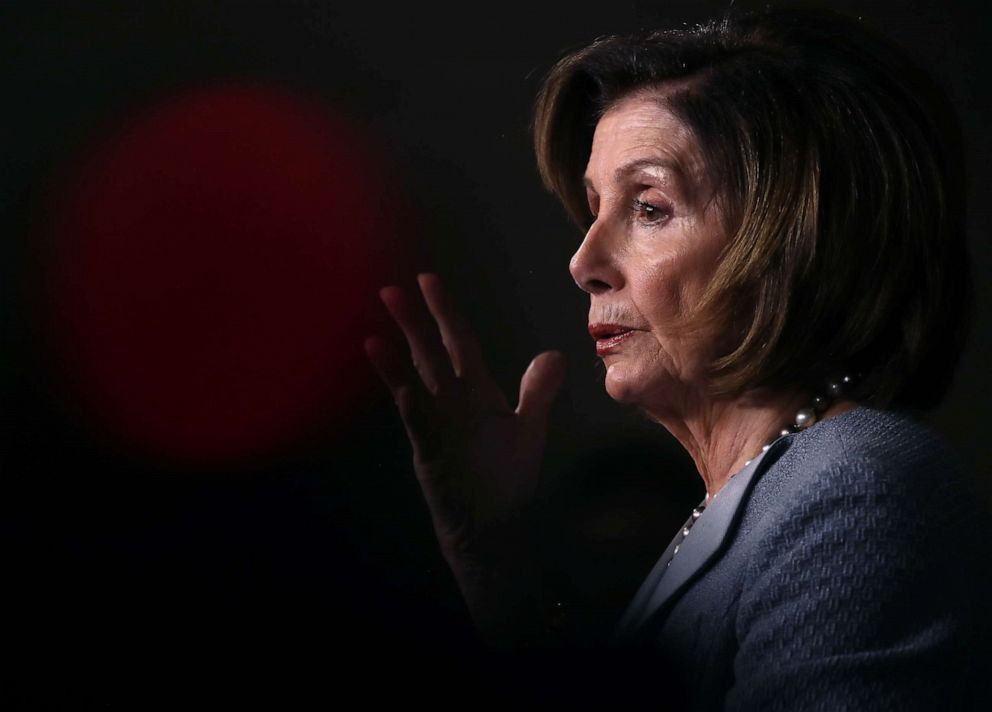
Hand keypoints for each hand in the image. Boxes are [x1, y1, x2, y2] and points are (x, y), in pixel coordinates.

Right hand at [364, 273, 566, 566]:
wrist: (492, 525)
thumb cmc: (506, 478)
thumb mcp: (528, 430)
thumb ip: (537, 393)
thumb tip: (556, 354)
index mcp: (476, 390)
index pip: (459, 341)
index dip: (444, 312)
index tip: (428, 281)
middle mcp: (452, 400)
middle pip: (430, 352)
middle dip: (413, 321)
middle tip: (392, 290)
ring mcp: (437, 422)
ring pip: (414, 380)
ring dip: (396, 355)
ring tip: (376, 329)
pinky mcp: (428, 446)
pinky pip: (414, 415)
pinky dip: (402, 392)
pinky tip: (393, 377)